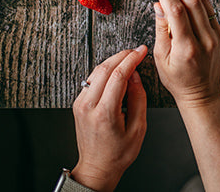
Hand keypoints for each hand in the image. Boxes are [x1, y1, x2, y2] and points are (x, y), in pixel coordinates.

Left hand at [71, 47, 146, 191]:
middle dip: (123, 55)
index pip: (118, 75)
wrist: (96, 168)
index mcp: (104, 113)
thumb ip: (139, 99)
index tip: (141, 51)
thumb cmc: (118, 153)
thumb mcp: (138, 129)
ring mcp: (80, 103)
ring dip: (113, 61)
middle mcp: (88, 106)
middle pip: (105, 68)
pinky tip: (116, 72)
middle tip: (136, 51)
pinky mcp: (78, 103)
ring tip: (128, 59)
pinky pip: (92, 79)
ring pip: (96, 70)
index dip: (131, 59)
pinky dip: (105, 70)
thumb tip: (135, 76)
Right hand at [151, 0, 219, 108]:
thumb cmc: (178, 80)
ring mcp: (215, 35)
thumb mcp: (161, 58)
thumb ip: (161, 29)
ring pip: (202, 1)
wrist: (202, 94)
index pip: (176, 11)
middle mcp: (204, 39)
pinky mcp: (219, 33)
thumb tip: (159, 4)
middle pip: (192, 1)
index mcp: (187, 48)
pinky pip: (208, 8)